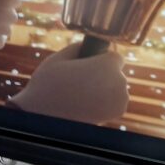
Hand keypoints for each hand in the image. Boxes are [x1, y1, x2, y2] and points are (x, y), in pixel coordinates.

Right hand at [12, 42, 128, 123]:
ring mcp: (121, 98)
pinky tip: (88, 102)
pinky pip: (115, 100)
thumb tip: (84, 45)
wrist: (44, 119)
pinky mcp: (118, 112)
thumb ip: (77, 48)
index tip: (90, 64)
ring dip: (105, 88)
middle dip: (103, 74)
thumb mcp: (58, 58)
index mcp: (107, 64)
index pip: (115, 57)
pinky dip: (105, 101)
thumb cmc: (48, 86)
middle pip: (116, 72)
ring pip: (117, 87)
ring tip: (83, 93)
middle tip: (82, 81)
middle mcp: (119, 81)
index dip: (102, 59)